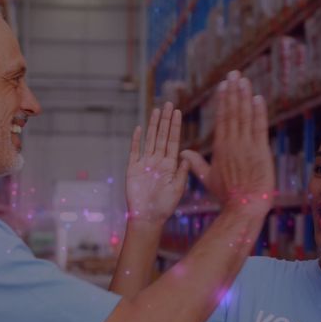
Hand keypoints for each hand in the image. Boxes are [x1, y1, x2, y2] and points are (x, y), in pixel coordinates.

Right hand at [125, 102, 190, 224]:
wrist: (148, 218)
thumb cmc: (165, 206)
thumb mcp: (178, 188)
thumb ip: (182, 172)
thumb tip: (187, 156)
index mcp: (170, 165)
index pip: (173, 141)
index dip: (175, 126)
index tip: (178, 112)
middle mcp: (158, 161)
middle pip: (162, 136)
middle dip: (166, 120)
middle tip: (169, 104)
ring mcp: (145, 163)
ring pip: (150, 139)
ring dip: (153, 125)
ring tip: (157, 110)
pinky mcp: (133, 168)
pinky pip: (134, 151)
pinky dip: (136, 140)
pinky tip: (139, 128)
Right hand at [182, 71, 274, 216]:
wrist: (243, 207)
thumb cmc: (227, 195)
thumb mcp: (208, 178)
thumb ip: (196, 163)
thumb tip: (183, 153)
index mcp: (220, 147)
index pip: (222, 119)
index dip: (223, 100)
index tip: (224, 85)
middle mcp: (232, 143)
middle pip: (232, 112)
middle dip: (233, 91)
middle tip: (234, 73)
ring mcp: (246, 146)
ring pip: (245, 116)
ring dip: (244, 96)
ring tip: (244, 79)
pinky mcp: (260, 151)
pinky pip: (259, 127)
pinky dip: (259, 112)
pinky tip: (258, 98)